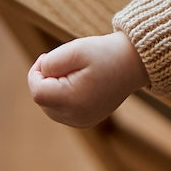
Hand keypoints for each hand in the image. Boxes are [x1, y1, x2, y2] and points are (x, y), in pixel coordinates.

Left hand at [27, 32, 148, 127]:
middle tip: (64, 62)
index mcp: (74, 101)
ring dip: (54, 89)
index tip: (47, 57)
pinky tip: (77, 83)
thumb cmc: (106, 53)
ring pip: (50, 107)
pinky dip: (63, 97)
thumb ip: (50, 62)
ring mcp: (82, 121)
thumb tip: (41, 73)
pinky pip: (62, 111)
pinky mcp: (86, 121)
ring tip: (74, 72)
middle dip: (46, 81)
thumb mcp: (76, 49)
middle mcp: (77, 117)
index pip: (37, 92)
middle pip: (43, 101)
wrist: (134, 63)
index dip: (35, 73)